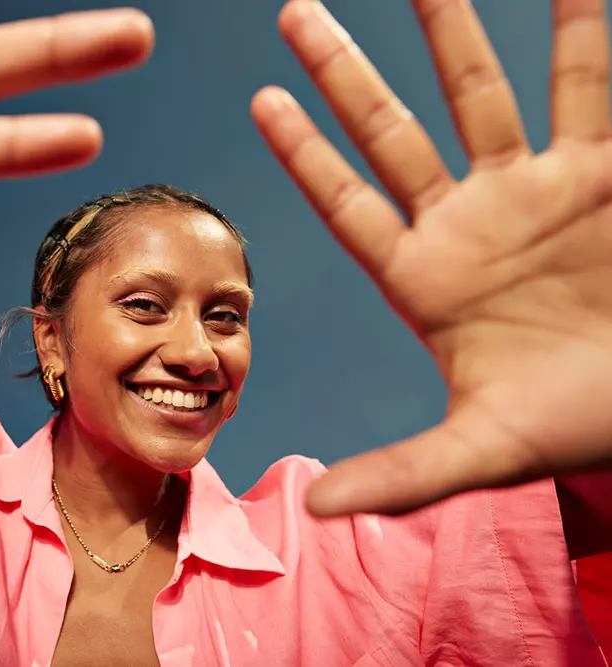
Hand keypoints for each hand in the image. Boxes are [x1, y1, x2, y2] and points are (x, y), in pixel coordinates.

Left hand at [252, 0, 611, 515]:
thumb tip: (315, 514)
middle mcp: (467, 221)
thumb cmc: (567, 429)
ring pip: (479, 94)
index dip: (305, 153)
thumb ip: (399, 474)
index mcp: (423, 276)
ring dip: (448, 32)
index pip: (346, 201)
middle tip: (295, 11)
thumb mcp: (480, 452)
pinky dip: (579, 35)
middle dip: (345, 72)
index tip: (263, 101)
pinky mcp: (601, 178)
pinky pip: (588, 91)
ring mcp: (533, 192)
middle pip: (391, 130)